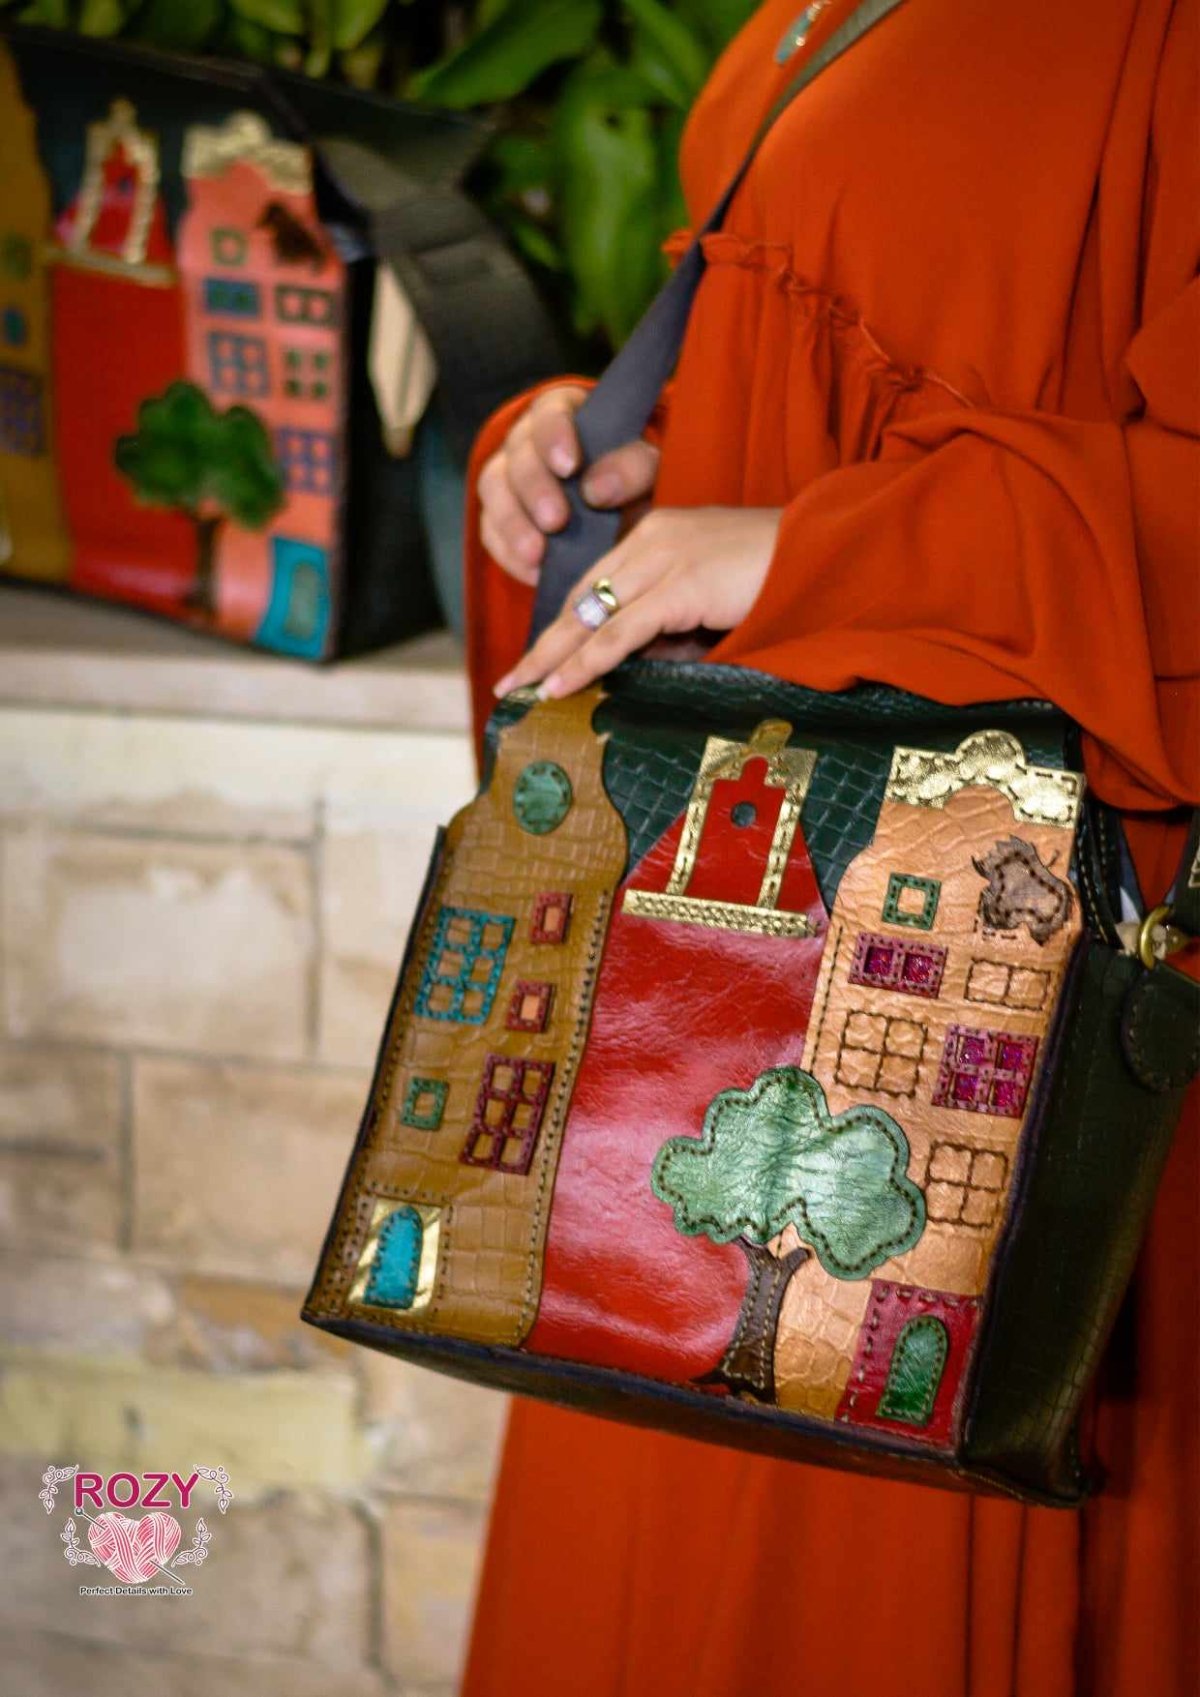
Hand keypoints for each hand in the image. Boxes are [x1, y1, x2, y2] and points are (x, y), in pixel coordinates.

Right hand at [477, 384, 659, 584]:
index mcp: (563, 415)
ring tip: (538, 553)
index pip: (549, 413)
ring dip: (514, 523)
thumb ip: (634, 468)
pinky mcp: (498, 517)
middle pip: (518, 455)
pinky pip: (491, 531)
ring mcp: (507, 478)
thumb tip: (598, 489)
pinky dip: (509, 552)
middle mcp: (527, 440)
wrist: (621, 519)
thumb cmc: (634, 481)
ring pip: (495, 490)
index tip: (569, 466)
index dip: (554, 437)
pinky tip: (532, 570)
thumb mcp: (647, 468)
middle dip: (535, 489)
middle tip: (555, 520)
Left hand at [493, 506, 782, 697]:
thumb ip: (674, 626)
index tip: (540, 659)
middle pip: (582, 598)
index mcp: (658, 535)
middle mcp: (653, 538)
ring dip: (552, 658)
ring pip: (592, 616)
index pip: (597, 584)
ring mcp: (665, 558)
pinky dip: (586, 662)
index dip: (565, 626)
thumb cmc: (777, 579)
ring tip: (523, 690)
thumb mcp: (712, 601)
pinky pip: (620, 632)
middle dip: (544, 644)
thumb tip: (639, 663)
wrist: (825, 553)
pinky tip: (561, 684)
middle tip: (510, 681)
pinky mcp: (681, 584)